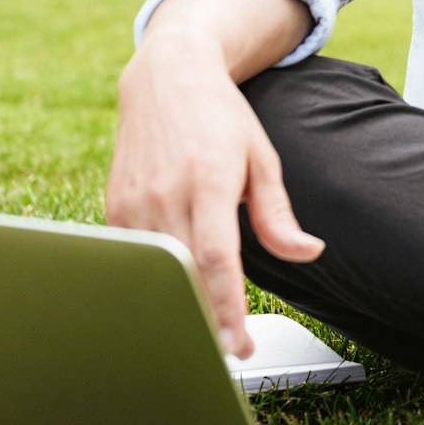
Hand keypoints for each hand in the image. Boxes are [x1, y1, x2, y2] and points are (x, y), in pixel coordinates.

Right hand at [105, 27, 323, 358]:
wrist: (167, 77)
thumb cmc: (221, 117)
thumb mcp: (261, 158)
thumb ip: (279, 213)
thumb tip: (308, 252)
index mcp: (210, 179)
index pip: (216, 258)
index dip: (227, 306)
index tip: (239, 342)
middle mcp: (167, 192)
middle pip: (182, 274)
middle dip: (205, 319)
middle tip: (230, 347)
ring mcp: (134, 201)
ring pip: (154, 272)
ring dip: (179, 304)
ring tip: (206, 328)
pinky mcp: (114, 206)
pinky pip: (134, 258)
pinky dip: (154, 280)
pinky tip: (175, 293)